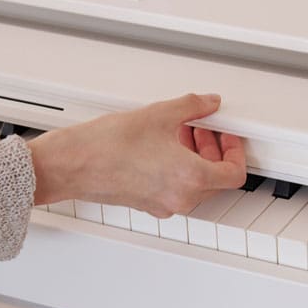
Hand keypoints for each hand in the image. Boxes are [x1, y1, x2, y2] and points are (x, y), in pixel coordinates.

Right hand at [27, 93, 245, 217]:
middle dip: (214, 152)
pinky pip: (176, 189)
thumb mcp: (158, 114)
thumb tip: (208, 103)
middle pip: (216, 180)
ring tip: (181, 134)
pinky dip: (179, 170)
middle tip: (205, 129)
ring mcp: (164, 204)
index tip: (228, 136)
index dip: (236, 152)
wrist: (72, 165)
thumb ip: (192, 107)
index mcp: (190, 178)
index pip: (234, 174)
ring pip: (196, 186)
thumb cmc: (106, 146)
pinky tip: (163, 147)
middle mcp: (181, 197)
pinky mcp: (148, 204)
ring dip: (197, 160)